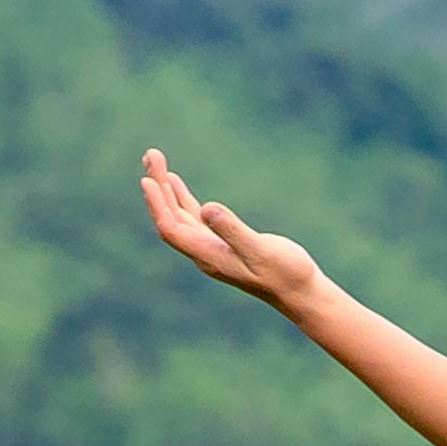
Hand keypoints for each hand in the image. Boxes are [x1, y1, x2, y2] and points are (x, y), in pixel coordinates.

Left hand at [135, 146, 326, 314]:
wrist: (298, 290)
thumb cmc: (284, 272)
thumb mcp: (260, 250)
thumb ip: (233, 230)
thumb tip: (207, 209)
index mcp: (208, 255)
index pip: (172, 228)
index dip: (157, 205)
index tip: (148, 179)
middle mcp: (203, 252)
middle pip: (170, 218)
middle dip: (158, 188)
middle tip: (150, 155)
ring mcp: (210, 247)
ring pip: (179, 215)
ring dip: (165, 190)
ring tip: (154, 161)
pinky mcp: (221, 241)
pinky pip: (192, 217)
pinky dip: (181, 198)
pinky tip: (173, 182)